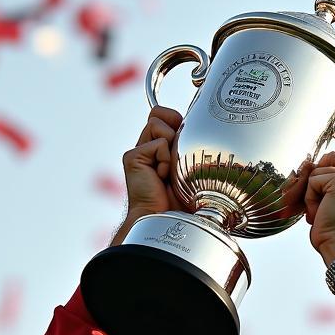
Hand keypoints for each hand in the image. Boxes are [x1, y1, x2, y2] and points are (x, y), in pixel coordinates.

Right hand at [114, 106, 184, 243]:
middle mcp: (147, 148)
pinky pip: (158, 143)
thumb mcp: (191, 169)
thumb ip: (189, 147)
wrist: (168, 219)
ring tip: (169, 171)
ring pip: (157, 124)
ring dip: (170, 148)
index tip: (185, 141)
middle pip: (159, 114)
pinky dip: (165, 160)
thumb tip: (201, 127)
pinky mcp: (133, 157)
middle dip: (174, 129)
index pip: (165, 116)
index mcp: (159, 149)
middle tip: (177, 157)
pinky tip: (161, 177)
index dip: (176, 121)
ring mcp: (138, 152)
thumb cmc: (183, 203)